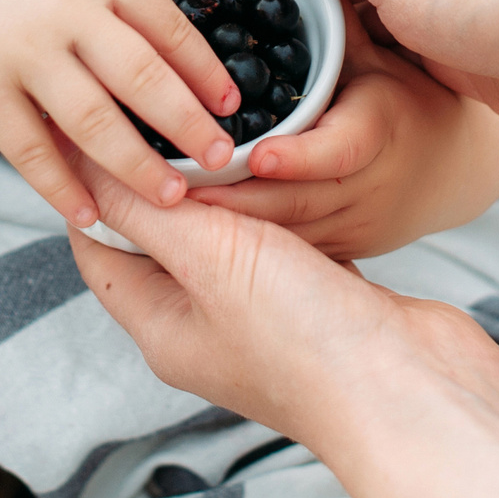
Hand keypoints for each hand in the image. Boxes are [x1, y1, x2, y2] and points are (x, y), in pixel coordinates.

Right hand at [0, 0, 242, 227]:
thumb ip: (126, 3)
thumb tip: (192, 65)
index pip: (170, 27)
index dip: (208, 72)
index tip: (235, 108)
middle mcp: (66, 12)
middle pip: (143, 77)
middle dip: (188, 126)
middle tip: (221, 162)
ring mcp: (22, 55)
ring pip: (93, 123)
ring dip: (138, 166)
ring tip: (172, 198)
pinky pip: (32, 152)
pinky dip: (64, 189)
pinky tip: (92, 215)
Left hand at [67, 159, 498, 450]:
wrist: (412, 387)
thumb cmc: (306, 339)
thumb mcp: (208, 259)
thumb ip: (148, 210)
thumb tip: (86, 169)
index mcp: (163, 325)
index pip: (102, 246)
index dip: (93, 185)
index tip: (95, 123)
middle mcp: (206, 324)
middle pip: (162, 236)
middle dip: (159, 176)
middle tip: (160, 110)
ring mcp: (263, 314)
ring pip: (225, 233)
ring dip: (222, 185)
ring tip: (218, 124)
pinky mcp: (315, 298)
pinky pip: (280, 238)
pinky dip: (277, 202)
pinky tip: (286, 164)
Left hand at [187, 18, 498, 259]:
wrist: (470, 157)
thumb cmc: (420, 82)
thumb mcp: (382, 41)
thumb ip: (332, 6)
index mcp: (381, 128)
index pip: (339, 148)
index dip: (294, 156)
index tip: (248, 155)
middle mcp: (370, 188)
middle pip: (290, 206)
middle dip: (224, 201)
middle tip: (160, 186)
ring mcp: (357, 228)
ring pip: (283, 240)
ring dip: (223, 230)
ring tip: (155, 213)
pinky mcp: (343, 252)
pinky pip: (286, 253)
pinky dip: (241, 247)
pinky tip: (183, 239)